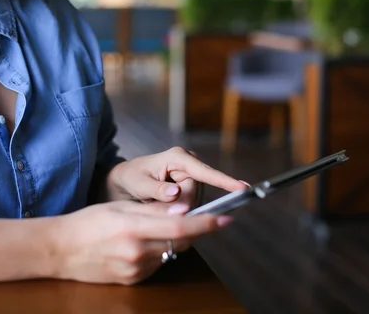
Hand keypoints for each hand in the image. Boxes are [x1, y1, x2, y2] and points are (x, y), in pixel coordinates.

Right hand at [52, 200, 232, 284]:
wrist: (60, 250)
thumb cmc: (88, 222)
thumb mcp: (120, 207)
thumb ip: (153, 210)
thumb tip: (183, 209)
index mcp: (133, 228)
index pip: (180, 227)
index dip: (206, 223)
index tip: (226, 218)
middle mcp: (137, 252)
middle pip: (180, 242)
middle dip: (193, 230)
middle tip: (197, 218)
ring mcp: (135, 270)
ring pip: (169, 253)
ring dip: (172, 241)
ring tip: (150, 229)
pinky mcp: (132, 281)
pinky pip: (156, 264)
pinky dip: (158, 252)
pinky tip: (140, 244)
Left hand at [106, 147, 247, 207]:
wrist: (125, 180)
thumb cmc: (131, 177)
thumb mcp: (139, 183)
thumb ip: (157, 190)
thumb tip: (176, 194)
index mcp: (178, 157)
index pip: (205, 172)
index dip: (224, 181)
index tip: (242, 188)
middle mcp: (189, 164)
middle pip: (196, 194)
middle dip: (180, 206)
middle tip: (158, 207)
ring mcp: (192, 176)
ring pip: (195, 202)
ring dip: (178, 209)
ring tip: (157, 203)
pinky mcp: (191, 187)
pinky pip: (192, 204)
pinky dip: (179, 210)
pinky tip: (166, 206)